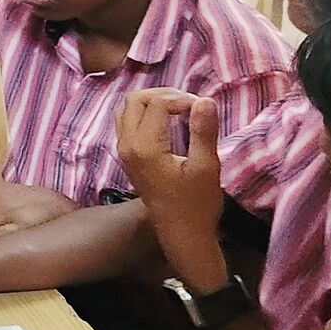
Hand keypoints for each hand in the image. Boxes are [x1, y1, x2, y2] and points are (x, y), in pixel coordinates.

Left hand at [117, 89, 227, 280]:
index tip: (204, 110)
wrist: (181, 235)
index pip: (158, 103)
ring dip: (152, 102)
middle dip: (164, 94)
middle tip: (191, 104)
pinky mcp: (128, 156)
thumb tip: (204, 100)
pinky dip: (146, 113)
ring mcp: (124, 151)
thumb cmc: (196, 205)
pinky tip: (169, 123)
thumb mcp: (206, 168)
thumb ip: (203, 132)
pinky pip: (128, 122)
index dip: (183, 99)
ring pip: (128, 109)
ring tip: (181, 109)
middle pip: (135, 99)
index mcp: (144, 146)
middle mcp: (127, 145)